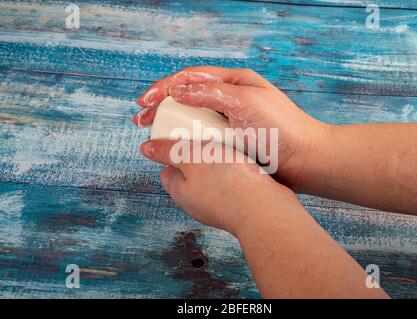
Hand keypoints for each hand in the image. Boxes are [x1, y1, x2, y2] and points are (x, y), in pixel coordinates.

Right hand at [133, 66, 330, 190]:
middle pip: (187, 96)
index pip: (191, 78)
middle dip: (162, 105)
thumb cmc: (283, 128)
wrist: (306, 160)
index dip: (165, 87)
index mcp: (234, 82)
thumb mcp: (246, 103)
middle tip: (141, 119)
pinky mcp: (232, 140)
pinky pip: (203, 136)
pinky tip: (175, 146)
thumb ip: (212, 93)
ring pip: (193, 117)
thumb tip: (177, 89)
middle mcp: (230, 98)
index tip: (146, 101)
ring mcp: (230, 120)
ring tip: (152, 133)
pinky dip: (186, 139)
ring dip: (171, 123)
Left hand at [140, 139, 299, 235]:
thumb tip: (145, 149)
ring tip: (228, 144)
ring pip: (214, 175)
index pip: (168, 168)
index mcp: (179, 191)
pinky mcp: (239, 203)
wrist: (264, 207)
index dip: (173, 149)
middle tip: (208, 136)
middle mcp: (196, 201)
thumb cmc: (226, 182)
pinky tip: (245, 159)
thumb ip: (167, 151)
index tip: (184, 136)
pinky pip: (233, 182)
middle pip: (191, 170)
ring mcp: (218, 204)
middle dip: (199, 152)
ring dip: (220, 159)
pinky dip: (237, 169)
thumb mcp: (190, 156)